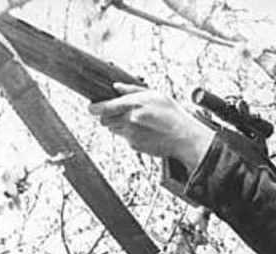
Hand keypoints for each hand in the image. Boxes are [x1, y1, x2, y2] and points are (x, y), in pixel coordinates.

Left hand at [88, 83, 213, 172]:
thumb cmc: (173, 116)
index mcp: (134, 104)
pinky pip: (125, 138)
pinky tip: (144, 131)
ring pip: (114, 129)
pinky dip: (130, 134)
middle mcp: (129, 120)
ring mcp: (131, 134)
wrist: (184, 138)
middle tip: (118, 113)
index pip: (104, 107)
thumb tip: (116, 87)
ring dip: (119, 125)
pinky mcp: (134, 146)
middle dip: (108, 116)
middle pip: (105, 119)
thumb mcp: (155, 95)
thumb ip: (132, 89)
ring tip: (137, 122)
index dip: (94, 107)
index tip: (91, 107)